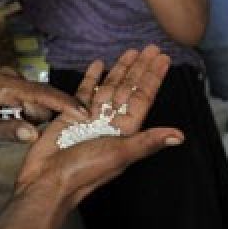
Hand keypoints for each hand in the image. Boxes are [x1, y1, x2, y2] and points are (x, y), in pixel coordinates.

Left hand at [0, 68, 87, 146]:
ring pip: (36, 102)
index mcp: (3, 84)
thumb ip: (8, 132)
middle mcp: (10, 76)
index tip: (86, 113)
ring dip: (28, 117)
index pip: (42, 94)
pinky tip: (8, 119)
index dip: (65, 104)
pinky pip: (29, 100)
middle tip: (11, 128)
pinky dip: (25, 112)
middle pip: (42, 99)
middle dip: (36, 118)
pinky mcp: (10, 83)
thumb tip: (34, 135)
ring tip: (3, 124)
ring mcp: (10, 78)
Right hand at [17, 46, 181, 208]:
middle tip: (151, 47)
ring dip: (120, 70)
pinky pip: (84, 92)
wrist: (48, 181)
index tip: (163, 59)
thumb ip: (148, 141)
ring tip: (130, 52)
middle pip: (129, 88)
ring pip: (109, 87)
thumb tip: (179, 136)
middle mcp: (111, 122)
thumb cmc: (85, 172)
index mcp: (126, 131)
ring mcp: (91, 118)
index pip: (144, 97)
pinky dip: (91, 78)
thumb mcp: (121, 154)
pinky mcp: (71, 115)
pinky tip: (99, 65)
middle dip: (140, 68)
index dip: (154, 78)